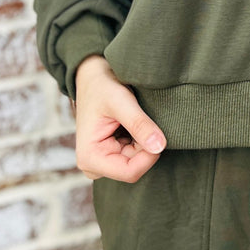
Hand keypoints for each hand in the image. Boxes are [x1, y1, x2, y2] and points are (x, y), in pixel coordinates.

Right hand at [71, 54, 166, 182]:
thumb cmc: (102, 86)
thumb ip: (139, 124)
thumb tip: (159, 146)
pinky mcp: (111, 156)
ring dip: (144, 142)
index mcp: (90, 157)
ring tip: (135, 120)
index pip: (130, 172)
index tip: (157, 134)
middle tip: (143, 120)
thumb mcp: (120, 101)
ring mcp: (103, 163)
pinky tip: (134, 124)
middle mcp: (94, 166)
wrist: (93, 77)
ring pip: (138, 162)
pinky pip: (136, 156)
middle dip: (146, 146)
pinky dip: (142, 140)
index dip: (149, 156)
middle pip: (135, 168)